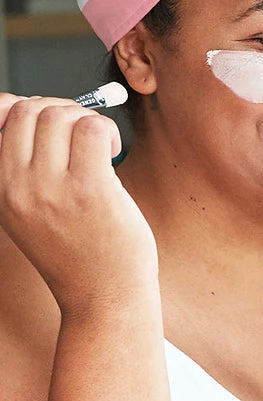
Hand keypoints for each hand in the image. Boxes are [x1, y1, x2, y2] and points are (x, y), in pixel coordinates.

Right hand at [0, 94, 157, 312]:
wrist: (103, 295)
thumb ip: (25, 167)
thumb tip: (38, 111)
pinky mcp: (90, 190)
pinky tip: (113, 152)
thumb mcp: (29, 210)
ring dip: (88, 120)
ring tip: (100, 147)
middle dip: (62, 108)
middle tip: (82, 133)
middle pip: (31, 109)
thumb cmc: (77, 249)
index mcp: (1, 187)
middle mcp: (18, 186)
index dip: (29, 106)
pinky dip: (108, 130)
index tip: (51, 123)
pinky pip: (94, 130)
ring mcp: (52, 188)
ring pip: (61, 115)